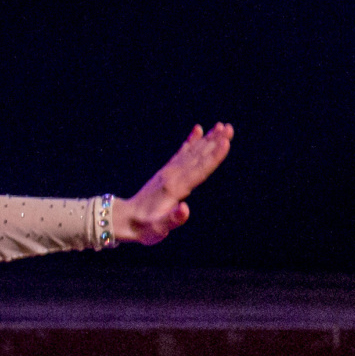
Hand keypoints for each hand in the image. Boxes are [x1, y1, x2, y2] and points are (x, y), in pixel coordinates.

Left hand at [113, 122, 232, 245]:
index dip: (213, 157)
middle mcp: (172, 176)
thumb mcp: (157, 229)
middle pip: (198, 157)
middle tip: (229, 128)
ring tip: (222, 126)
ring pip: (192, 152)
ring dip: (207, 139)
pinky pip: (181, 153)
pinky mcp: (166, 172)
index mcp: (174, 189)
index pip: (198, 170)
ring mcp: (169, 172)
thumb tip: (185, 209)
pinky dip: (191, 141)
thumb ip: (172, 220)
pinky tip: (198, 130)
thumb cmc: (144, 228)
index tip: (225, 142)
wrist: (125, 219)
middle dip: (214, 143)